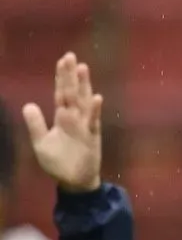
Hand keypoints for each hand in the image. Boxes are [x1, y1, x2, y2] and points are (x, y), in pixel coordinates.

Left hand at [23, 53, 102, 193]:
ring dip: (83, 86)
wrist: (73, 182)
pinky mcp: (92, 138)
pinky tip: (96, 98)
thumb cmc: (58, 163)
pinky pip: (93, 121)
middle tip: (70, 56)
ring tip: (83, 69)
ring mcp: (84, 127)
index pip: (61, 93)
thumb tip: (28, 104)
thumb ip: (35, 124)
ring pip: (83, 102)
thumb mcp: (40, 143)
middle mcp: (74, 119)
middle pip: (72, 92)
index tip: (62, 60)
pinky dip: (94, 110)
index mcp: (62, 118)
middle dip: (71, 75)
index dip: (61, 78)